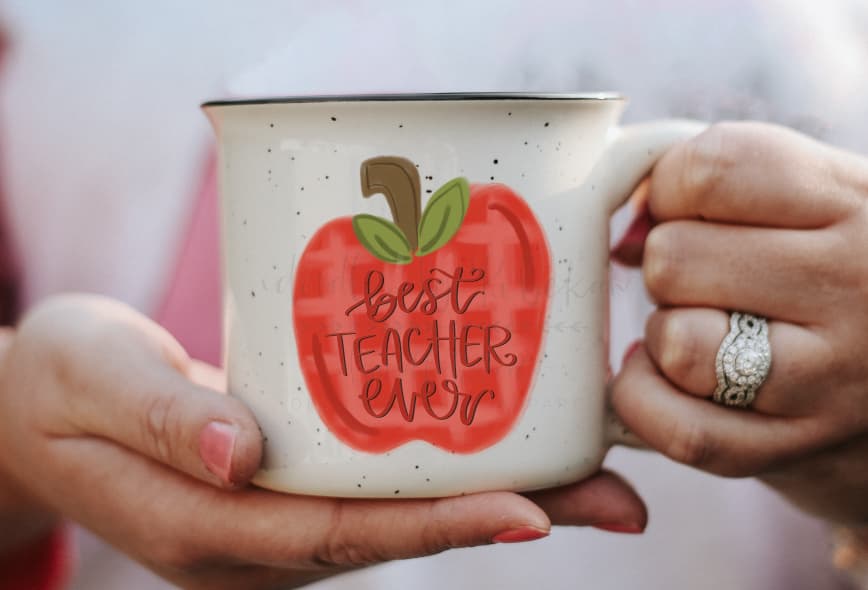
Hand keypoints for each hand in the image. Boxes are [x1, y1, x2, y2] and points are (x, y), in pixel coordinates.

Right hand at [0, 294, 646, 588]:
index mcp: (209, 525)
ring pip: (399, 510)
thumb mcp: (91, 379)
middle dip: (506, 516)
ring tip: (591, 472)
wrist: (40, 406)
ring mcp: (278, 512)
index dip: (437, 528)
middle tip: (613, 499)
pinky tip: (498, 436)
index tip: (532, 511)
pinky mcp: (289, 478)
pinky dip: (445, 465)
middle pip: (397, 531)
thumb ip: (162, 418)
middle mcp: (259, 535)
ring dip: (495, 492)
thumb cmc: (60, 386)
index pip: (339, 535)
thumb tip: (242, 452)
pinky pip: (378, 479)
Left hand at [611, 122, 867, 524]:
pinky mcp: (801, 445)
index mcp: (855, 200)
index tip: (685, 210)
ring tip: (692, 329)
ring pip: (677, 343)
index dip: (670, 188)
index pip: (712, 168)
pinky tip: (665, 379)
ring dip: (661, 335)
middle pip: (674, 258)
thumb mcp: (814, 198)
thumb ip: (722, 185)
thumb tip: (629, 221)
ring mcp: (832, 375)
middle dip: (664, 268)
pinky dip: (648, 401)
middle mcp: (854, 284)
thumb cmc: (830, 265)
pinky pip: (682, 429)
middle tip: (699, 281)